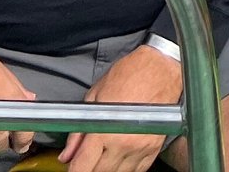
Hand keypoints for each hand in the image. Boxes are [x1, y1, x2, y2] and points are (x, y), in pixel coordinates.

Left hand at [61, 43, 179, 171]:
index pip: (82, 166)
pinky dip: (126, 169)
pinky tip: (120, 157)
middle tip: (86, 160)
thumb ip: (78, 130)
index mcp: (105, 130)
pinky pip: (137, 171)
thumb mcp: (95, 96)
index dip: (74, 170)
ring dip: (107, 170)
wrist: (161, 67)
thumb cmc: (129, 75)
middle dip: (89, 169)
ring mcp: (141, 147)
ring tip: (103, 157)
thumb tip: (67, 153)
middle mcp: (123, 143)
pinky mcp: (154, 148)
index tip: (72, 168)